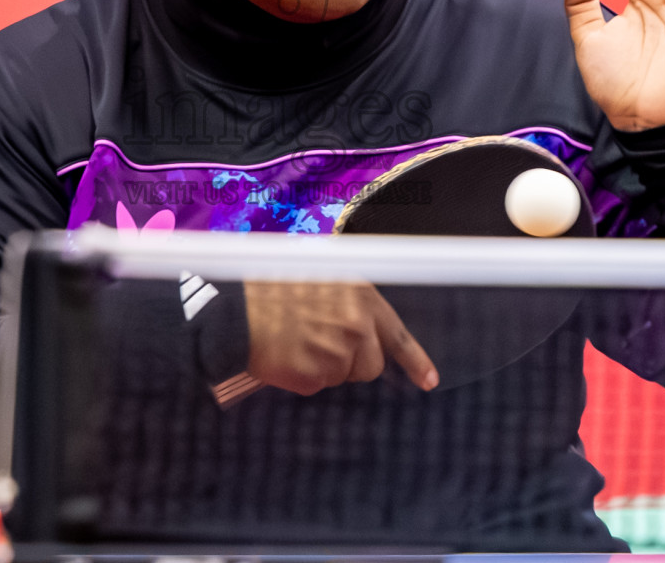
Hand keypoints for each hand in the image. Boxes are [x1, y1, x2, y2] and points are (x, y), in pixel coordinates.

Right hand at [244, 281, 438, 394]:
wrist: (236, 309)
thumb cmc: (274, 291)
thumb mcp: (324, 279)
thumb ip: (351, 304)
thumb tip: (369, 330)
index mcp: (361, 298)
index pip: (397, 336)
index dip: (415, 361)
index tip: (429, 380)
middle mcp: (356, 325)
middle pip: (371, 367)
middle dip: (352, 363)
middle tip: (320, 343)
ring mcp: (336, 353)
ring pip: (341, 377)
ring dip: (323, 368)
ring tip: (297, 342)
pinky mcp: (314, 376)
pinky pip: (316, 386)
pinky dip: (301, 377)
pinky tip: (285, 355)